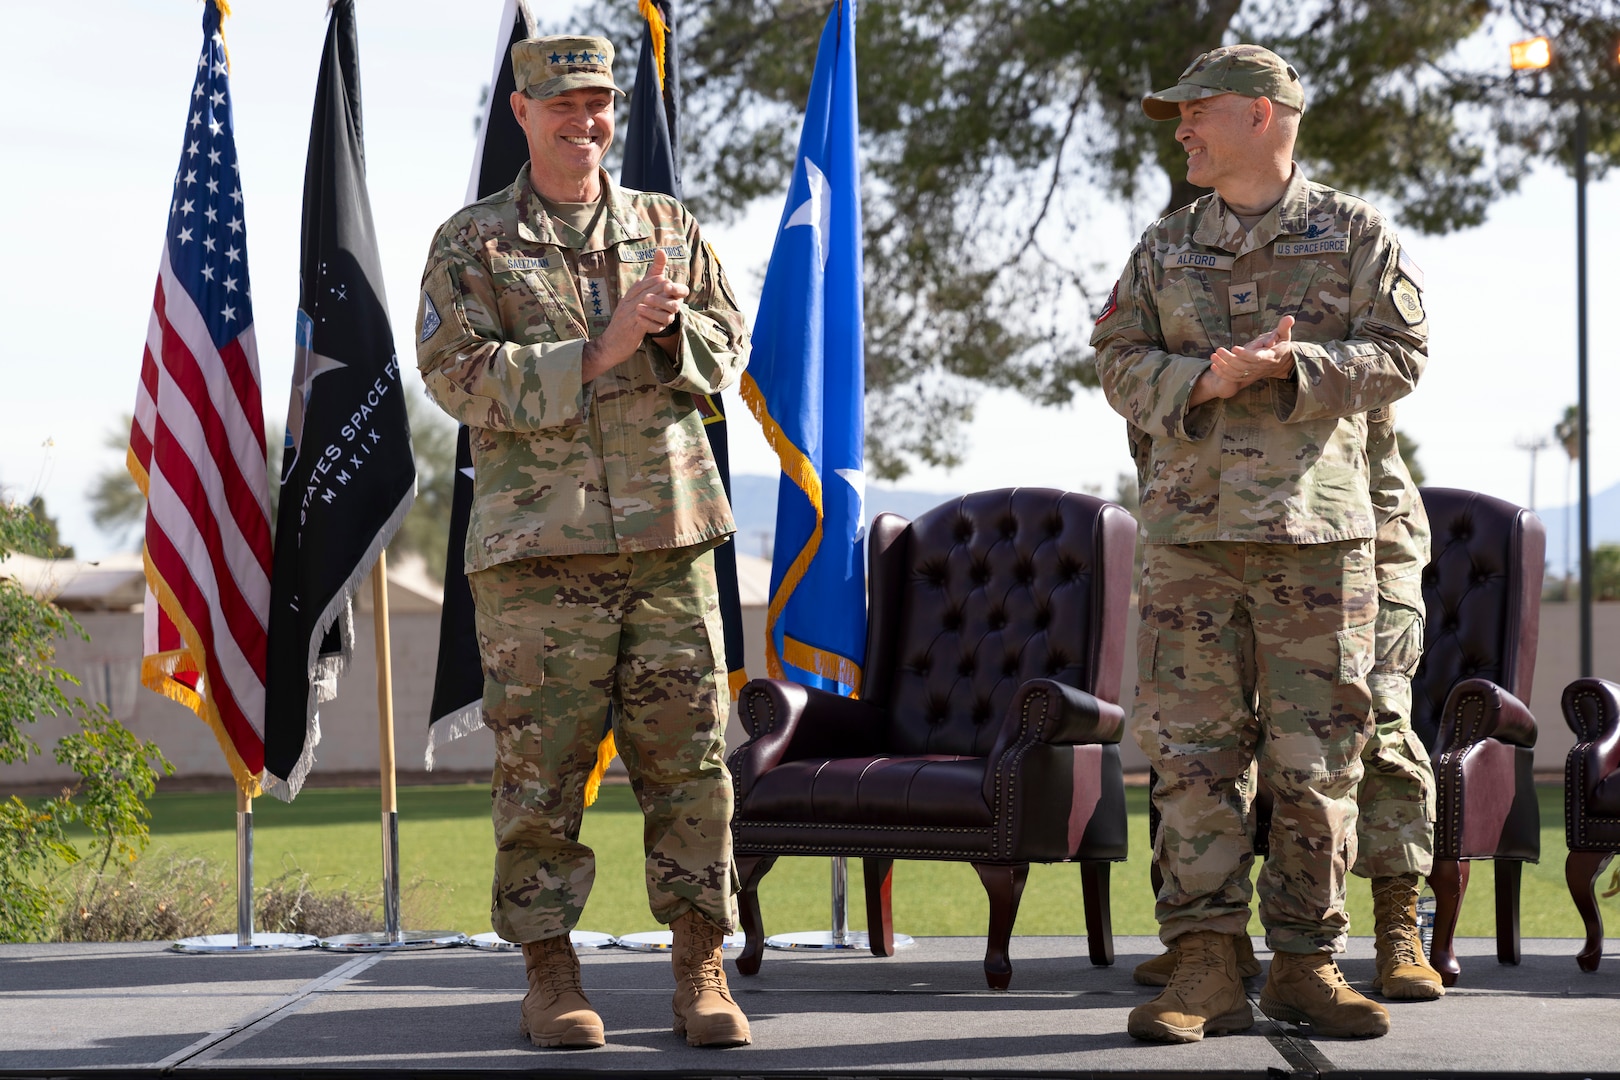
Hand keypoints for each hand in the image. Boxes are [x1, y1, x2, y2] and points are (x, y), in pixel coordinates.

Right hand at [583, 249, 690, 378]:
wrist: (608, 347)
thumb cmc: (619, 329)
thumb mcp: (624, 309)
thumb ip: (632, 296)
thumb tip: (640, 280)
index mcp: (624, 302)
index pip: (637, 288)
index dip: (649, 281)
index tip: (662, 276)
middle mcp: (625, 309)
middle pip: (641, 294)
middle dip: (656, 287)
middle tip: (669, 282)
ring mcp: (627, 320)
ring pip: (642, 306)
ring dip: (656, 300)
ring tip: (668, 296)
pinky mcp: (631, 332)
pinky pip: (643, 324)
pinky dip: (653, 319)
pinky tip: (663, 316)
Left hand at [1208, 314, 1294, 387]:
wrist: (1281, 363)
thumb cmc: (1281, 345)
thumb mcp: (1285, 335)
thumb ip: (1284, 327)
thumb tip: (1289, 318)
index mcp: (1269, 356)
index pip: (1256, 357)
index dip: (1245, 354)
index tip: (1235, 348)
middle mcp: (1260, 367)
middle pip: (1243, 366)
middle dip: (1229, 359)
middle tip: (1218, 350)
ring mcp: (1253, 373)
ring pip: (1236, 373)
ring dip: (1223, 366)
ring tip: (1213, 356)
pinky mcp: (1247, 376)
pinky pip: (1234, 378)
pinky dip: (1223, 374)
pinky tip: (1214, 366)